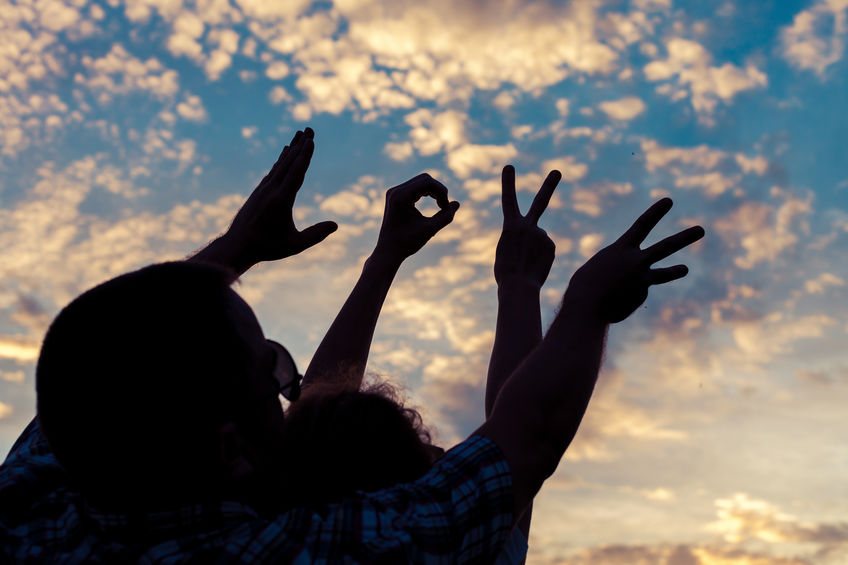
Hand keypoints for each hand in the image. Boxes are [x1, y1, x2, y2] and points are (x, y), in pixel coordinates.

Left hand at [224, 128, 337, 266]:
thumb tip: (336, 225)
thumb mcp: (295, 245)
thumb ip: (316, 235)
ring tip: (299, 135)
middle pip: (288, 163)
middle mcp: (271, 190)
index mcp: (281, 200)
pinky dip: (280, 160)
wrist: (237, 246)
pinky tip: (284, 154)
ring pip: (280, 164)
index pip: (296, 173)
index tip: (311, 141)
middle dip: (300, 145)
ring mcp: (263, 189)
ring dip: (291, 149)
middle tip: (309, 129)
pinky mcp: (258, 192)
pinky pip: (273, 171)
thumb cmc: (268, 247)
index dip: (304, 156)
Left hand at [373, 173, 459, 262]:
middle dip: (438, 190)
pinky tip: (435, 203)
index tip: (446, 208)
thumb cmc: (407, 243)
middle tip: (444, 207)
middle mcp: (396, 191)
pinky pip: (416, 188)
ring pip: (421, 182)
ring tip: (441, 206)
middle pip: (425, 179)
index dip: (441, 192)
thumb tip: (457, 203)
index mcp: (401, 196)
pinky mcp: (396, 196)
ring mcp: (395, 192)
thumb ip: (446, 216)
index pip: (427, 182)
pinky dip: (427, 193)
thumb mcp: (430, 230)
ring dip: (434, 191)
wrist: (388, 251)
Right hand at [494, 166, 559, 288]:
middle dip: (549, 185)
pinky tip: (535, 267)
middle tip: (557, 171)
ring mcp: (542, 235)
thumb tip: (537, 237)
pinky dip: (541, 258)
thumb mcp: (506, 250)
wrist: (518, 286)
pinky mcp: (552, 246)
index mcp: (510, 226)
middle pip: (540, 201)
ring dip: (534, 250)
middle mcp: (528, 226)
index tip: (509, 166)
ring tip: (527, 264)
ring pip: (539, 239)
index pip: (508, 200)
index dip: (508, 183)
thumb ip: (519, 238)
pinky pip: (546, 250)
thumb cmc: (506, 273)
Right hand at [566, 198, 704, 322]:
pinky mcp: (641, 296)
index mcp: (621, 249)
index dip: (656, 212)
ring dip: (676, 271)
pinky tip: (612, 301)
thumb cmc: (585, 285)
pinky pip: (632, 294)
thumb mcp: (599, 268)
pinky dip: (622, 297)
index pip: (642, 225)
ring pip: (664, 274)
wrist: (587, 306)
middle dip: (685, 238)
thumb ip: (618, 269)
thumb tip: (635, 284)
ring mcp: (642, 280)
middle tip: (701, 230)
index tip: (669, 201)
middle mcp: (636, 261)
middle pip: (666, 247)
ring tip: (685, 269)